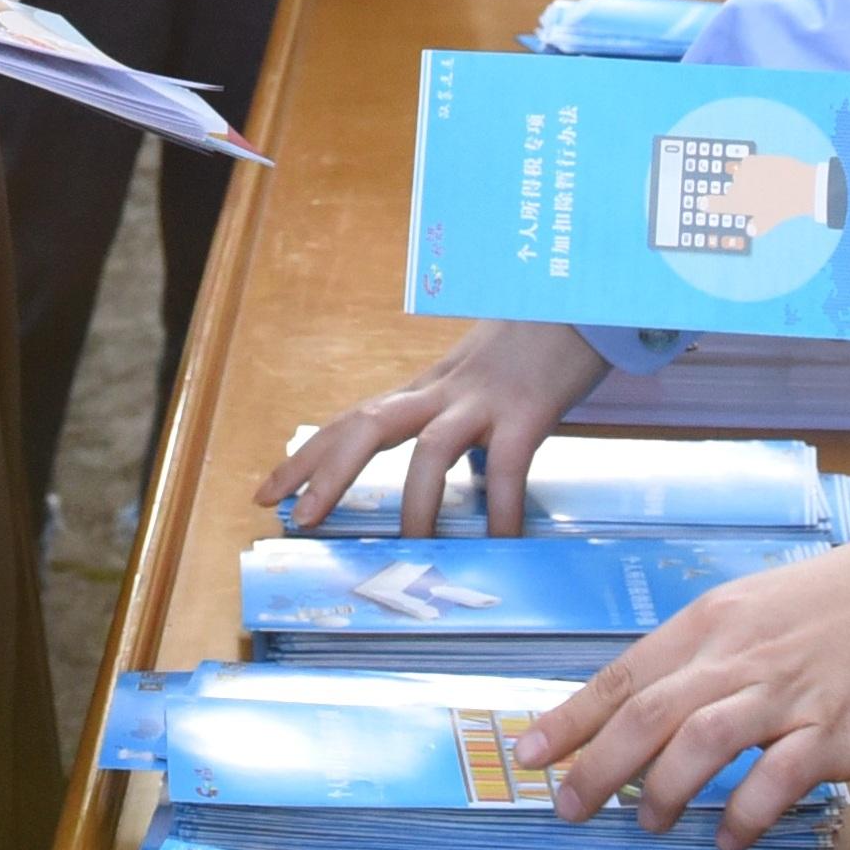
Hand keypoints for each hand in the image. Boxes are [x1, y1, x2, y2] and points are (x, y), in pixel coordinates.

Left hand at [256, 320, 607, 532]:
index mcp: (426, 390)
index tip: (267, 492)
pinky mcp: (529, 413)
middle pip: (367, 426)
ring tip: (410, 553)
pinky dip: (501, 511)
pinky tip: (501, 545)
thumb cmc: (533, 343)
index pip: (350, 420)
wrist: (582, 296)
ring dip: (415, 505)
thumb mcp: (478, 383)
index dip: (306, 456)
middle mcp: (443, 392)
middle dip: (328, 472)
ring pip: (428, 451)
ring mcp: (483, 402)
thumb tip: (453, 482)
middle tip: (300, 518)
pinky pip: (507, 470)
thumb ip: (457, 424)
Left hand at [514, 533, 849, 842]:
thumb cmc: (841, 605)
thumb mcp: (756, 610)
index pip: (624, 676)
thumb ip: (706, 655)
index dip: (571, 719)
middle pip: (647, 715)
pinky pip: (775, 781)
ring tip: (650, 824)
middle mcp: (738, 657)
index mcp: (713, 625)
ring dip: (664, 791)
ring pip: (700, 743)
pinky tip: (729, 837)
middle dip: (598, 767)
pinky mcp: (833, 732)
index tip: (528, 754)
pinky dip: (743, 814)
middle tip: (569, 807)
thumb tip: (651, 705)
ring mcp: (785, 695)